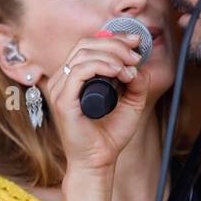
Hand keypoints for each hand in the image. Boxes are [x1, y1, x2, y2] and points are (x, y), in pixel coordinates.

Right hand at [44, 31, 151, 173]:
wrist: (98, 161)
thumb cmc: (109, 134)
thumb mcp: (131, 102)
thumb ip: (136, 82)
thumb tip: (138, 65)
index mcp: (76, 77)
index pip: (90, 45)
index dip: (113, 38)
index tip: (136, 41)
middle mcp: (65, 79)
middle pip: (86, 44)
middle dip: (115, 44)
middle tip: (136, 54)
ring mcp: (61, 89)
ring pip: (83, 54)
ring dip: (111, 55)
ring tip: (129, 67)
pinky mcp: (63, 101)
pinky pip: (78, 71)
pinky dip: (101, 66)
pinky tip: (118, 72)